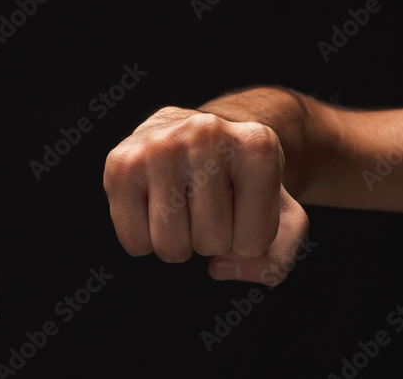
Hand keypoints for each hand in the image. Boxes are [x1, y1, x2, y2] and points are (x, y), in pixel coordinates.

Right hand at [103, 106, 308, 284]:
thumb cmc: (241, 183)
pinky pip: (135, 242)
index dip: (250, 240)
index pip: (255, 241)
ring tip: (185, 205)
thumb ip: (276, 259)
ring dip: (181, 242)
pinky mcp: (121, 163)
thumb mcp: (281, 216)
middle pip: (211, 242)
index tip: (244, 208)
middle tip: (211, 205)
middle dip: (214, 239)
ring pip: (171, 246)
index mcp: (257, 146)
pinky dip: (148, 239)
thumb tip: (220, 267)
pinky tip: (158, 206)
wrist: (198, 139)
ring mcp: (159, 146)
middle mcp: (207, 135)